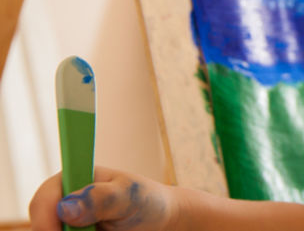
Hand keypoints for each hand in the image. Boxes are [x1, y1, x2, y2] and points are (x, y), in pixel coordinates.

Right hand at [29, 167, 177, 230]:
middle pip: (43, 227)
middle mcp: (63, 202)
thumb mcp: (129, 197)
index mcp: (72, 179)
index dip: (45, 220)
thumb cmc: (146, 201)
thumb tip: (65, 207)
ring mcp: (66, 223)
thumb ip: (101, 198)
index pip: (42, 200)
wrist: (159, 220)